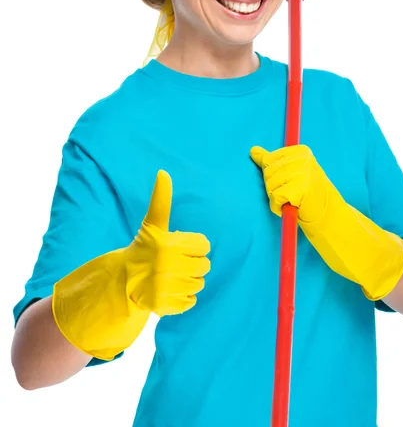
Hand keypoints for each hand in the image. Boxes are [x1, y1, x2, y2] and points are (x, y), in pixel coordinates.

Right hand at [126, 169, 211, 316]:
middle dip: (194, 264)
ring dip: (190, 282)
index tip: (180, 247)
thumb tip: (163, 172)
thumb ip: (161, 200)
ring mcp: (164, 287)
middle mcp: (165, 265)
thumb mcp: (153, 224)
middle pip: (205, 266)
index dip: (195, 246)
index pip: (205, 245)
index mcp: (167, 243)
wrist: (123, 282)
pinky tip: (170, 292)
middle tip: (177, 264)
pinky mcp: (163, 306)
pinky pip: (191, 302)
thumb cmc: (145, 248)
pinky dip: (184, 299)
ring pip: (199, 284)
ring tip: (173, 277)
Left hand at [250, 144, 402, 300]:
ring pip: (269, 185)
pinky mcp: (300, 187)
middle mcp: (303, 158)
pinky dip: (278, 207)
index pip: (269, 160)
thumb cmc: (309, 196)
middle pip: (267, 171)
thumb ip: (272, 161)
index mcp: (301, 151)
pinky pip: (275, 197)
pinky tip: (293, 207)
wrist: (332, 217)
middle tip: (293, 194)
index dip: (274, 176)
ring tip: (294, 200)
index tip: (290, 183)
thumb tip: (253, 150)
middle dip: (273, 187)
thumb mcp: (292, 173)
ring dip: (276, 198)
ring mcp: (302, 172)